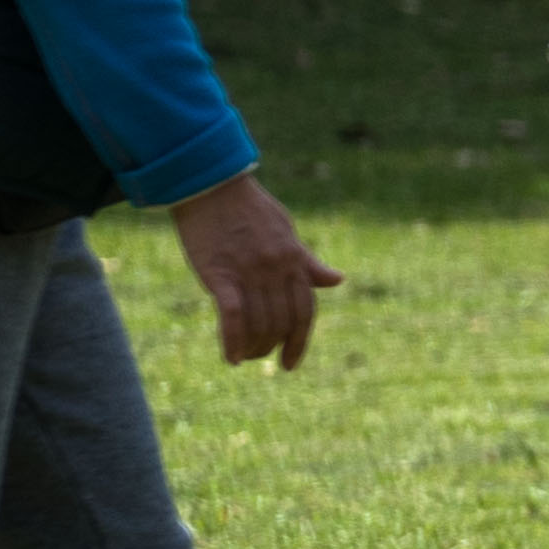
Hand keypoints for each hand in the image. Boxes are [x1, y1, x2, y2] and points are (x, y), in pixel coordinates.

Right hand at [169, 171, 344, 370]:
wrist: (211, 185)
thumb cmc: (248, 208)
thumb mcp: (286, 232)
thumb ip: (307, 262)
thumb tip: (337, 280)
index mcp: (294, 260)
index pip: (305, 310)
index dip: (300, 340)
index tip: (291, 363)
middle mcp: (276, 269)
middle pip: (283, 322)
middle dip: (275, 346)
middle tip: (263, 358)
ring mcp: (250, 272)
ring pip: (260, 323)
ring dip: (255, 347)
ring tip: (246, 357)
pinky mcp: (220, 274)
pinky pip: (233, 316)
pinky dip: (233, 341)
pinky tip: (231, 358)